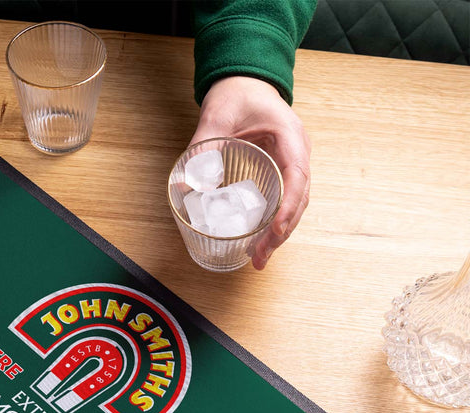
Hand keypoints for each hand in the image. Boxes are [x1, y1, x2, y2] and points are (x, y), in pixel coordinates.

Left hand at [190, 76, 310, 269]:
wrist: (244, 80)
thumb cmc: (235, 93)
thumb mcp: (215, 117)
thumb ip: (201, 149)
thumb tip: (187, 186)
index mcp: (290, 137)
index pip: (297, 177)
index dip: (288, 208)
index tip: (275, 233)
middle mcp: (298, 151)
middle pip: (300, 199)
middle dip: (282, 232)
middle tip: (260, 258)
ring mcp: (293, 161)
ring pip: (296, 203)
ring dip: (281, 232)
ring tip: (260, 258)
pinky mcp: (283, 169)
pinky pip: (286, 199)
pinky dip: (276, 221)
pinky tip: (261, 240)